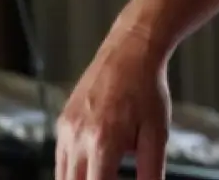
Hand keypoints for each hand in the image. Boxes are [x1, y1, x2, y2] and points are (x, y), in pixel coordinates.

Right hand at [55, 28, 171, 179]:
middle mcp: (77, 137)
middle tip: (111, 177)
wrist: (131, 52)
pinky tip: (94, 165)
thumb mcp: (157, 133)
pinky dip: (74, 169)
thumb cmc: (147, 90)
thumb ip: (151, 170)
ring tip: (105, 173)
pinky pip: (60, 158)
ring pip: (63, 176)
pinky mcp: (62, 122)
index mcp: (103, 142)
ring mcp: (65, 129)